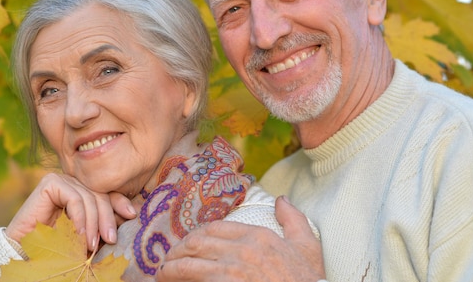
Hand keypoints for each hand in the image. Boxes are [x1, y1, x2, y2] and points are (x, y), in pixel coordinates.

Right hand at [5, 173, 136, 250]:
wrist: (23, 252)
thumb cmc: (57, 246)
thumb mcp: (87, 233)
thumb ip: (103, 223)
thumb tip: (131, 213)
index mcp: (84, 191)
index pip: (107, 193)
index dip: (120, 202)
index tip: (132, 214)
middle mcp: (74, 182)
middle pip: (100, 194)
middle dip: (107, 218)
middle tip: (111, 239)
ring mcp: (62, 180)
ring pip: (89, 198)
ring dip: (93, 224)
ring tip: (92, 245)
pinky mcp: (50, 183)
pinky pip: (75, 198)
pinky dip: (80, 218)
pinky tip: (80, 236)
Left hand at [156, 196, 324, 281]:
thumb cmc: (309, 281)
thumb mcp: (309, 247)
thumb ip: (294, 220)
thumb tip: (282, 199)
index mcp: (258, 235)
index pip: (215, 228)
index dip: (196, 235)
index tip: (188, 245)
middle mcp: (243, 249)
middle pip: (197, 242)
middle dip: (178, 251)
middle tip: (168, 260)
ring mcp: (233, 270)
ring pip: (189, 264)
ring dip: (171, 269)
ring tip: (162, 275)